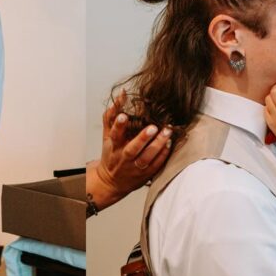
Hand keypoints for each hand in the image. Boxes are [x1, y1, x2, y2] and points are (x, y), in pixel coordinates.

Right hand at [86, 92, 172, 211]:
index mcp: (113, 146)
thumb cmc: (111, 154)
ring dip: (157, 146)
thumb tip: (122, 94)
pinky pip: (155, 165)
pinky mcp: (145, 174)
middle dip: (142, 138)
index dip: (119, 125)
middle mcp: (123, 157)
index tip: (124, 115)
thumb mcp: (107, 135)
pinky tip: (169, 144)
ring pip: (146, 158)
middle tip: (153, 127)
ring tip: (167, 132)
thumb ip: (112, 115)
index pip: (114, 134)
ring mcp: (134, 167)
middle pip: (132, 149)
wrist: (112, 181)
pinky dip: (163, 155)